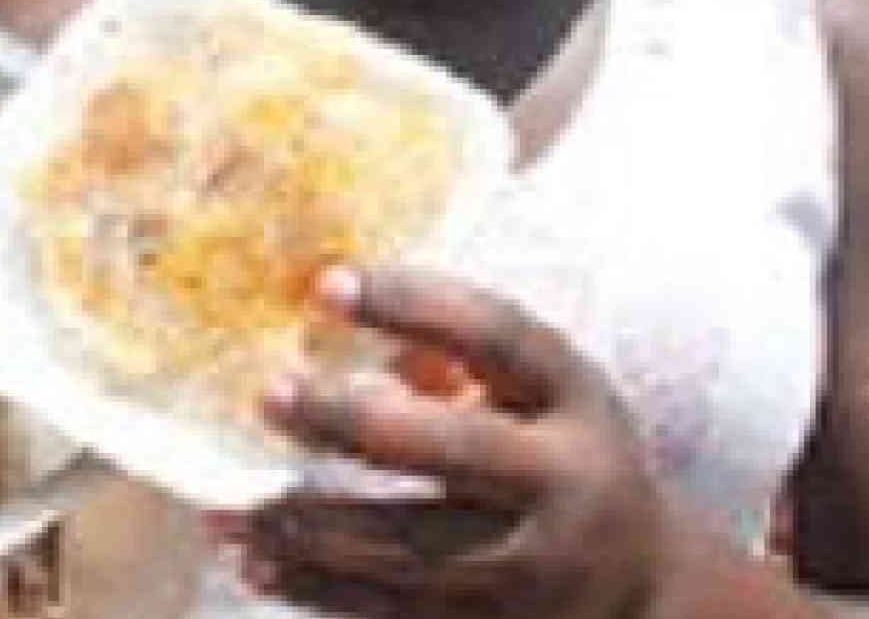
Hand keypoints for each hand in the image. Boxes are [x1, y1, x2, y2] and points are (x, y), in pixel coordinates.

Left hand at [230, 266, 669, 618]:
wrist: (642, 583)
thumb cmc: (561, 451)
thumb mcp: (544, 390)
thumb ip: (459, 353)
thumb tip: (333, 318)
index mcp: (572, 401)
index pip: (497, 337)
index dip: (413, 304)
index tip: (324, 283)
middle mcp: (560, 485)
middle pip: (453, 449)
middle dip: (351, 423)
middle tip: (266, 394)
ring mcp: (529, 570)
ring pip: (406, 549)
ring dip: (306, 526)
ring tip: (225, 506)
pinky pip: (391, 613)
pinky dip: (315, 589)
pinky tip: (253, 562)